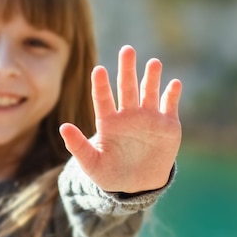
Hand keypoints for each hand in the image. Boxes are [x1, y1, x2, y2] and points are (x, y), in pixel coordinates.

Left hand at [59, 45, 181, 192]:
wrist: (137, 186)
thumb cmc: (110, 174)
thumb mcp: (91, 163)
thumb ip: (78, 146)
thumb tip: (62, 127)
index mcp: (108, 122)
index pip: (102, 98)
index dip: (100, 84)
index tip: (98, 70)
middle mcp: (128, 114)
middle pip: (127, 87)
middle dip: (127, 69)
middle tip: (127, 50)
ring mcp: (148, 118)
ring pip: (149, 91)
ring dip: (152, 77)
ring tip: (153, 62)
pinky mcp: (167, 125)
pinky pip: (170, 105)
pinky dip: (172, 94)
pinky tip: (174, 83)